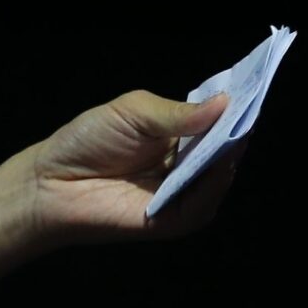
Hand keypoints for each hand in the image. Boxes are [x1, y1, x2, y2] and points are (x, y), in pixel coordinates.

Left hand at [28, 89, 239, 245]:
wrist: (52, 180)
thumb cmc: (88, 140)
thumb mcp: (134, 114)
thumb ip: (178, 113)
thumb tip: (227, 103)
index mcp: (182, 137)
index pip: (218, 123)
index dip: (235, 108)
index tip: (256, 88)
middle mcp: (188, 166)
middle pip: (225, 150)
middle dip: (238, 131)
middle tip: (252, 110)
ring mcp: (183, 194)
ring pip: (219, 176)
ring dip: (228, 157)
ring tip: (235, 135)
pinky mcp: (174, 219)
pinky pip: (202, 204)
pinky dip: (212, 186)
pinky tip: (216, 167)